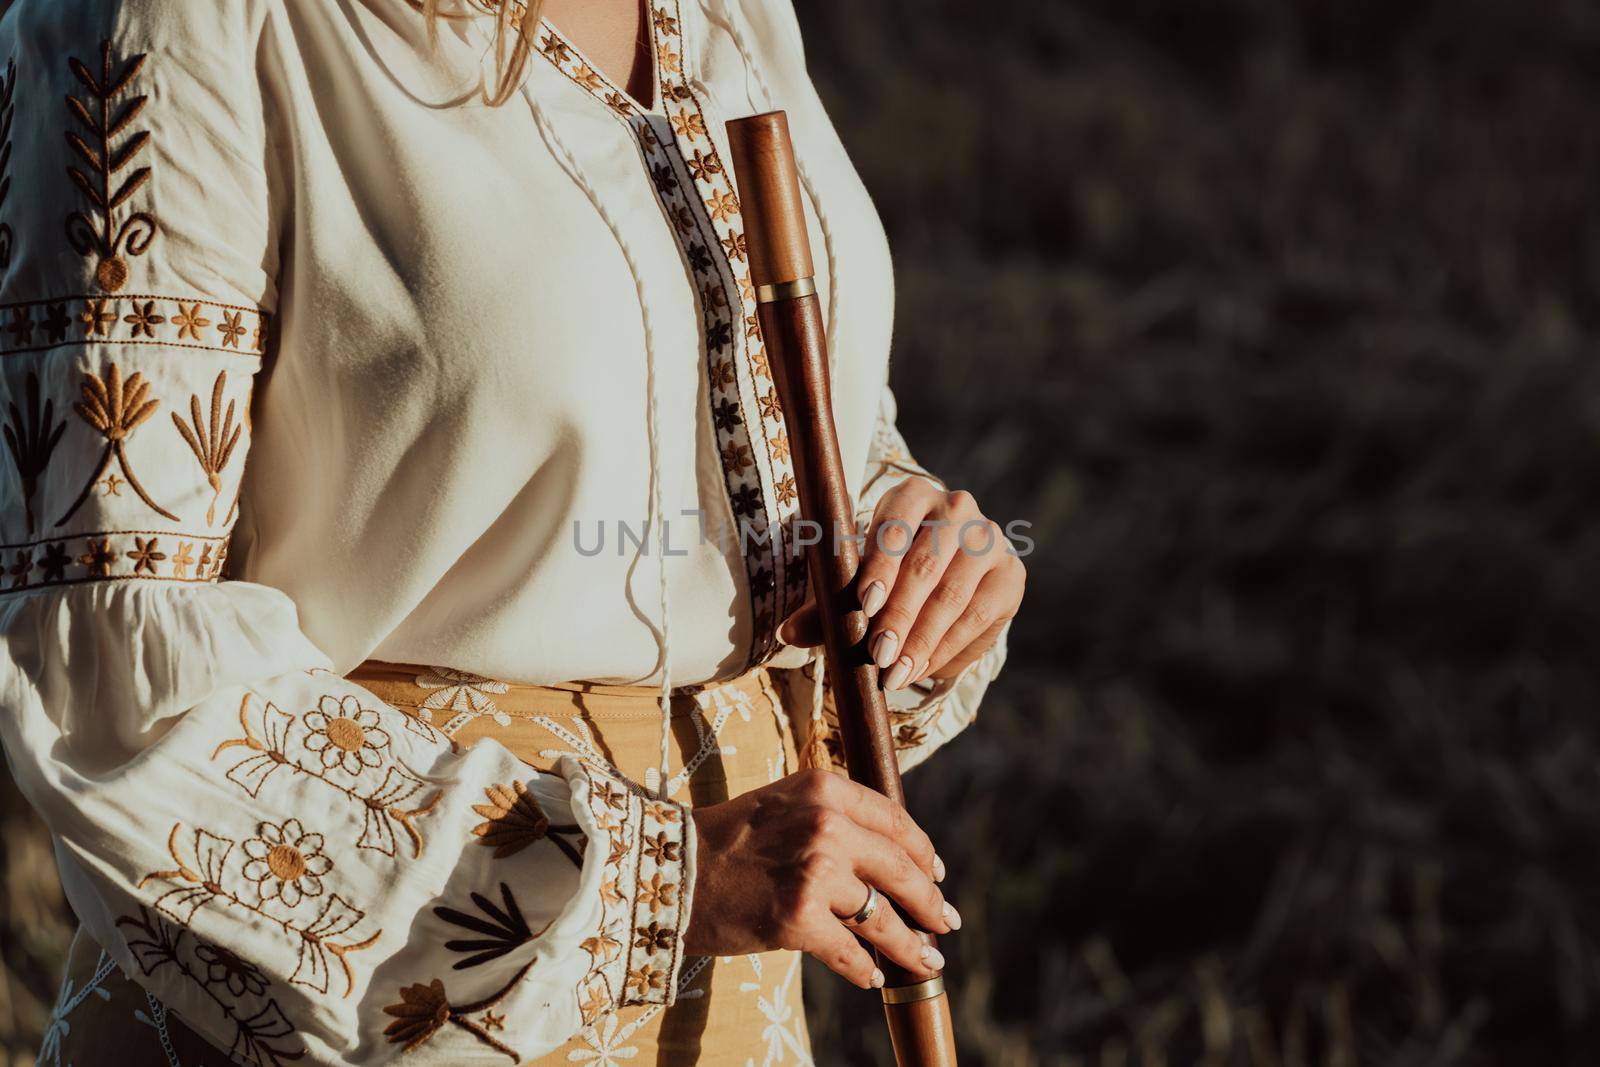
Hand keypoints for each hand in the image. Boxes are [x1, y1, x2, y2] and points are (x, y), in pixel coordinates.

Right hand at [684, 768, 957, 988]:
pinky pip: (850, 951)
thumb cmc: (726, 841)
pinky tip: (871, 976)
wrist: (671, 870)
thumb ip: (833, 817)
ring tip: (927, 960)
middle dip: (929, 902)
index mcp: (825, 790)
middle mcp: (827, 826)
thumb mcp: (783, 805)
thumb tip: (887, 858)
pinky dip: (864, 968)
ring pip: (883, 917)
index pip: (896, 821)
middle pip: (900, 870)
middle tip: (944, 921)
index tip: (936, 872)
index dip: (923, 852)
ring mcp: (815, 873)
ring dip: (910, 944)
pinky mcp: (799, 918)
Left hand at [781, 479, 1024, 687]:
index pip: (894, 525)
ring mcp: (989, 539)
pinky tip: (922, 668)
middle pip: (925, 564)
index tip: (865, 606)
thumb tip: (788, 632)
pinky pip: (979, 615)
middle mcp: (955, 508)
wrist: (944, 578)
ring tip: (896, 674)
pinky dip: (948, 648)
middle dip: (899, 616)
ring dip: (922, 640)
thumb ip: (825, 606)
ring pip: (953, 594)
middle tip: (878, 656)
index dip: (880, 565)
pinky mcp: (1010, 574)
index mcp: (911, 495)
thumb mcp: (853, 584)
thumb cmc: (886, 575)